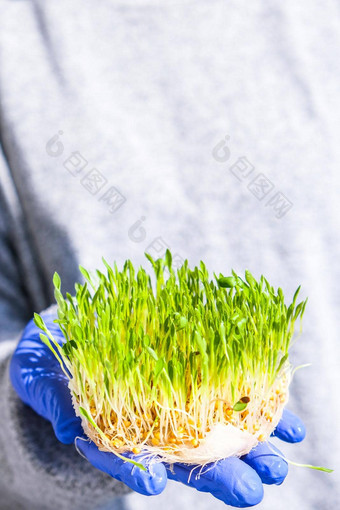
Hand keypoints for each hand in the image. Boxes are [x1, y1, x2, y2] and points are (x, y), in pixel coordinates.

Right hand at [10, 310, 305, 505]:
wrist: (74, 330)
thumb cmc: (50, 357)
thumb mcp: (39, 374)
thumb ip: (51, 399)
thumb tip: (65, 428)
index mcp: (106, 429)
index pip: (122, 457)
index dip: (135, 469)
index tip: (155, 484)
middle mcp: (146, 426)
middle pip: (182, 457)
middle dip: (216, 475)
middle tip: (249, 490)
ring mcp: (173, 405)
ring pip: (213, 434)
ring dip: (248, 448)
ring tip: (277, 463)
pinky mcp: (194, 379)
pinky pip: (227, 395)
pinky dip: (258, 406)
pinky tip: (287, 421)